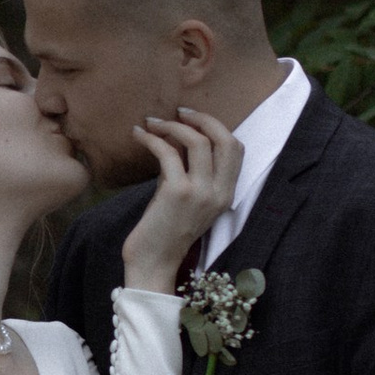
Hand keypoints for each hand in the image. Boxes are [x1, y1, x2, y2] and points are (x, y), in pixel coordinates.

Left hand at [120, 109, 242, 291]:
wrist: (153, 262)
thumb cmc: (164, 229)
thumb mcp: (185, 196)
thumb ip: (188, 169)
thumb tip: (176, 137)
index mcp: (227, 194)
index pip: (236, 148)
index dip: (216, 126)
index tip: (192, 118)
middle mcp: (220, 192)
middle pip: (223, 139)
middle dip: (201, 118)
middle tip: (178, 112)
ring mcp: (201, 192)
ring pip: (196, 141)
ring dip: (171, 126)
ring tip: (151, 123)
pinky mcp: (177, 192)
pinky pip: (167, 153)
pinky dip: (151, 139)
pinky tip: (138, 135)